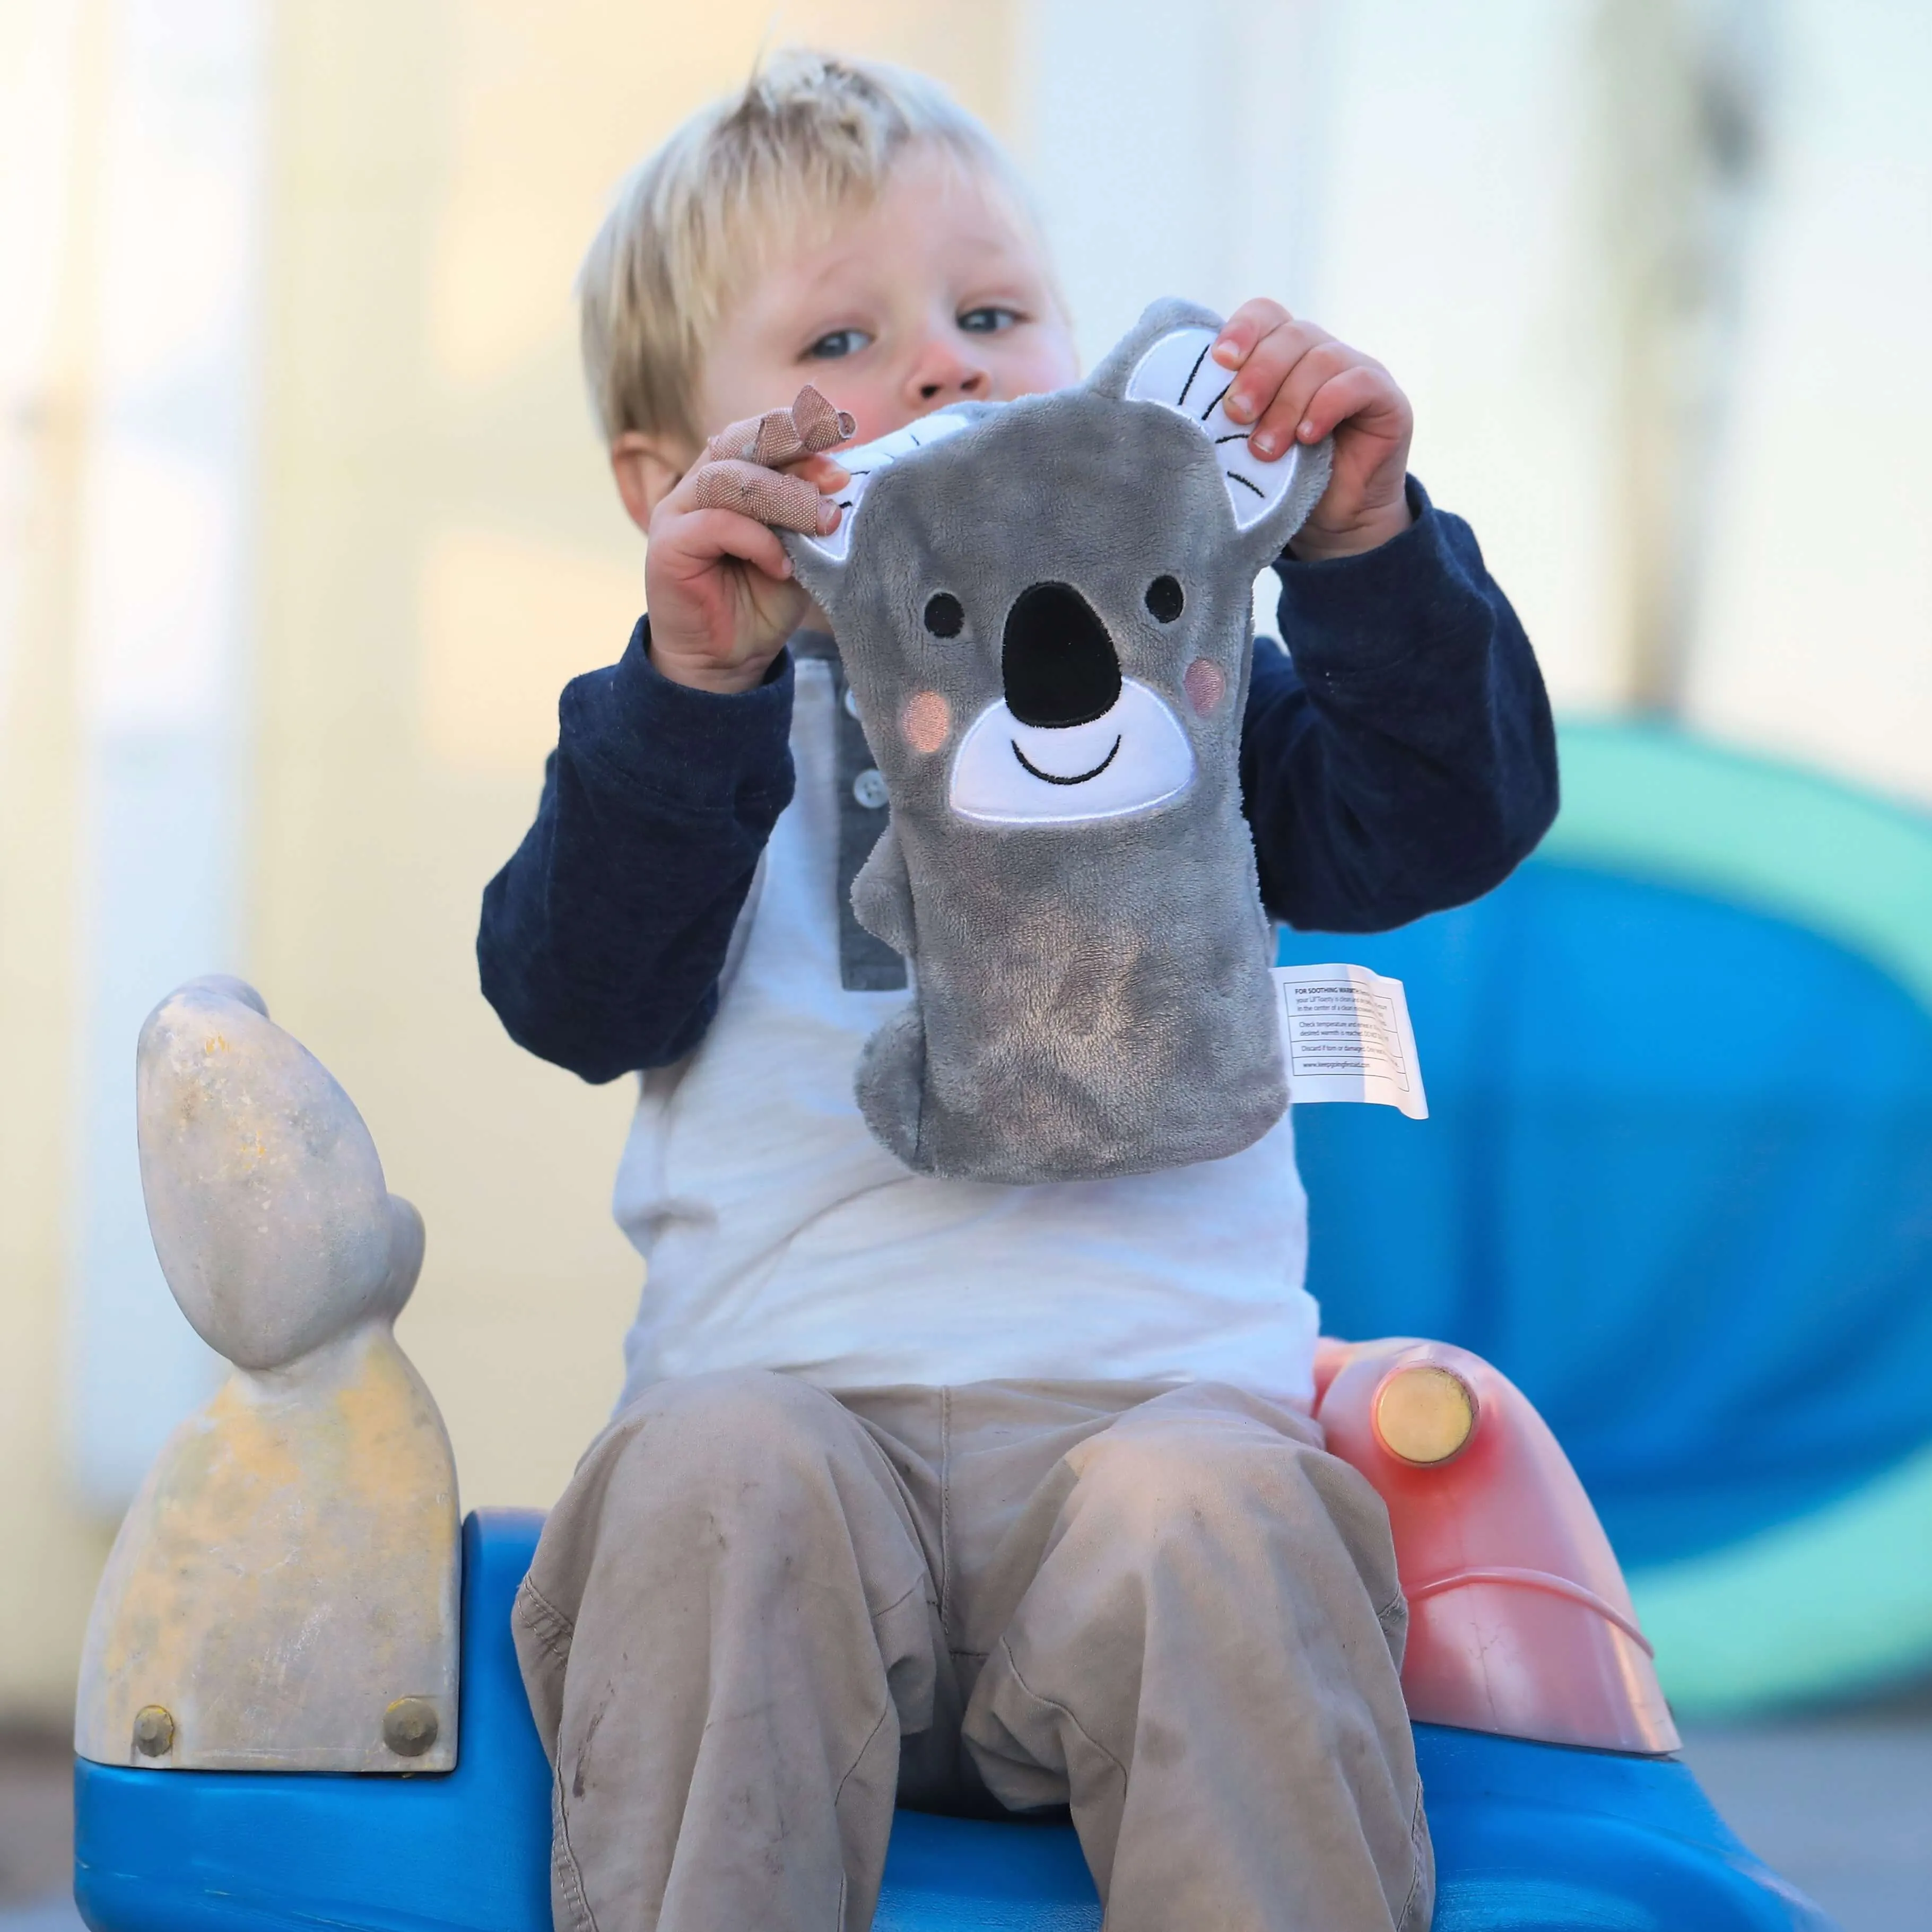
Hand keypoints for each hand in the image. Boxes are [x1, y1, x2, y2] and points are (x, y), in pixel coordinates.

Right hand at [644, 387, 852, 693]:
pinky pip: (715, 523)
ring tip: (823, 524)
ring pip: (730, 479)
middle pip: (742, 444)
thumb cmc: (761, 603)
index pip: (759, 434)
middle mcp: (700, 486)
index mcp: (729, 477)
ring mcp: (679, 512)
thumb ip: (807, 515)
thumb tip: (840, 482)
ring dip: (784, 497)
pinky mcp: (668, 545)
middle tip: (837, 479)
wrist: (728, 661)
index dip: (798, 430)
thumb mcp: (798, 551)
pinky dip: (756, 539)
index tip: (843, 433)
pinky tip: (782, 565)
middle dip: (795, 452)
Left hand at [1210, 299, 1413, 561]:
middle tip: (1236, 415)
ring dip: (1287, 403)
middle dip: (1258, 374)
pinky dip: (1326, 407)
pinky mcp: (1386, 398)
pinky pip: (1357, 383)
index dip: (1242, 329)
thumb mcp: (1244, 443)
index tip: (1219, 361)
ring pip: (1321, 360)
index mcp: (1283, 355)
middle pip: (1290, 335)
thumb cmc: (1280, 481)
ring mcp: (1357, 371)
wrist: (1332, 525)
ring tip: (1266, 448)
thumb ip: (1227, 414)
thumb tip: (1185, 402)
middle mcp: (1321, 353)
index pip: (1266, 315)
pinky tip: (1307, 437)